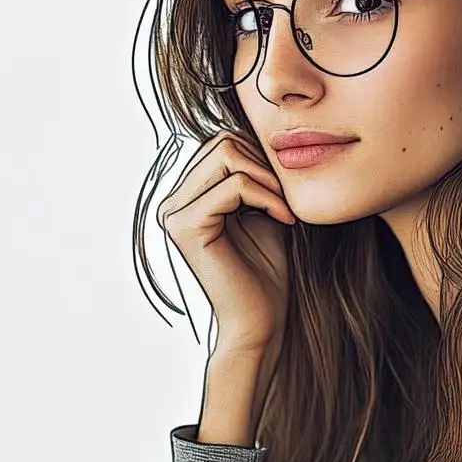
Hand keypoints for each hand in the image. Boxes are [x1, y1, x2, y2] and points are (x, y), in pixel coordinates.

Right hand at [156, 129, 294, 357]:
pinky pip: (233, 186)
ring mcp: (175, 212)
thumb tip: (263, 136)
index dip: (258, 157)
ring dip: (267, 179)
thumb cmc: (266, 274)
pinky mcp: (188, 226)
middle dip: (263, 164)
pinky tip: (284, 220)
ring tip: (286, 209)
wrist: (261, 324)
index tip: (285, 190)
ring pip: (226, 156)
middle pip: (221, 142)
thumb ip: (253, 178)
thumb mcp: (261, 213)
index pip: (219, 144)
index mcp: (186, 197)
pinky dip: (267, 197)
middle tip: (287, 199)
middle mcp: (173, 201)